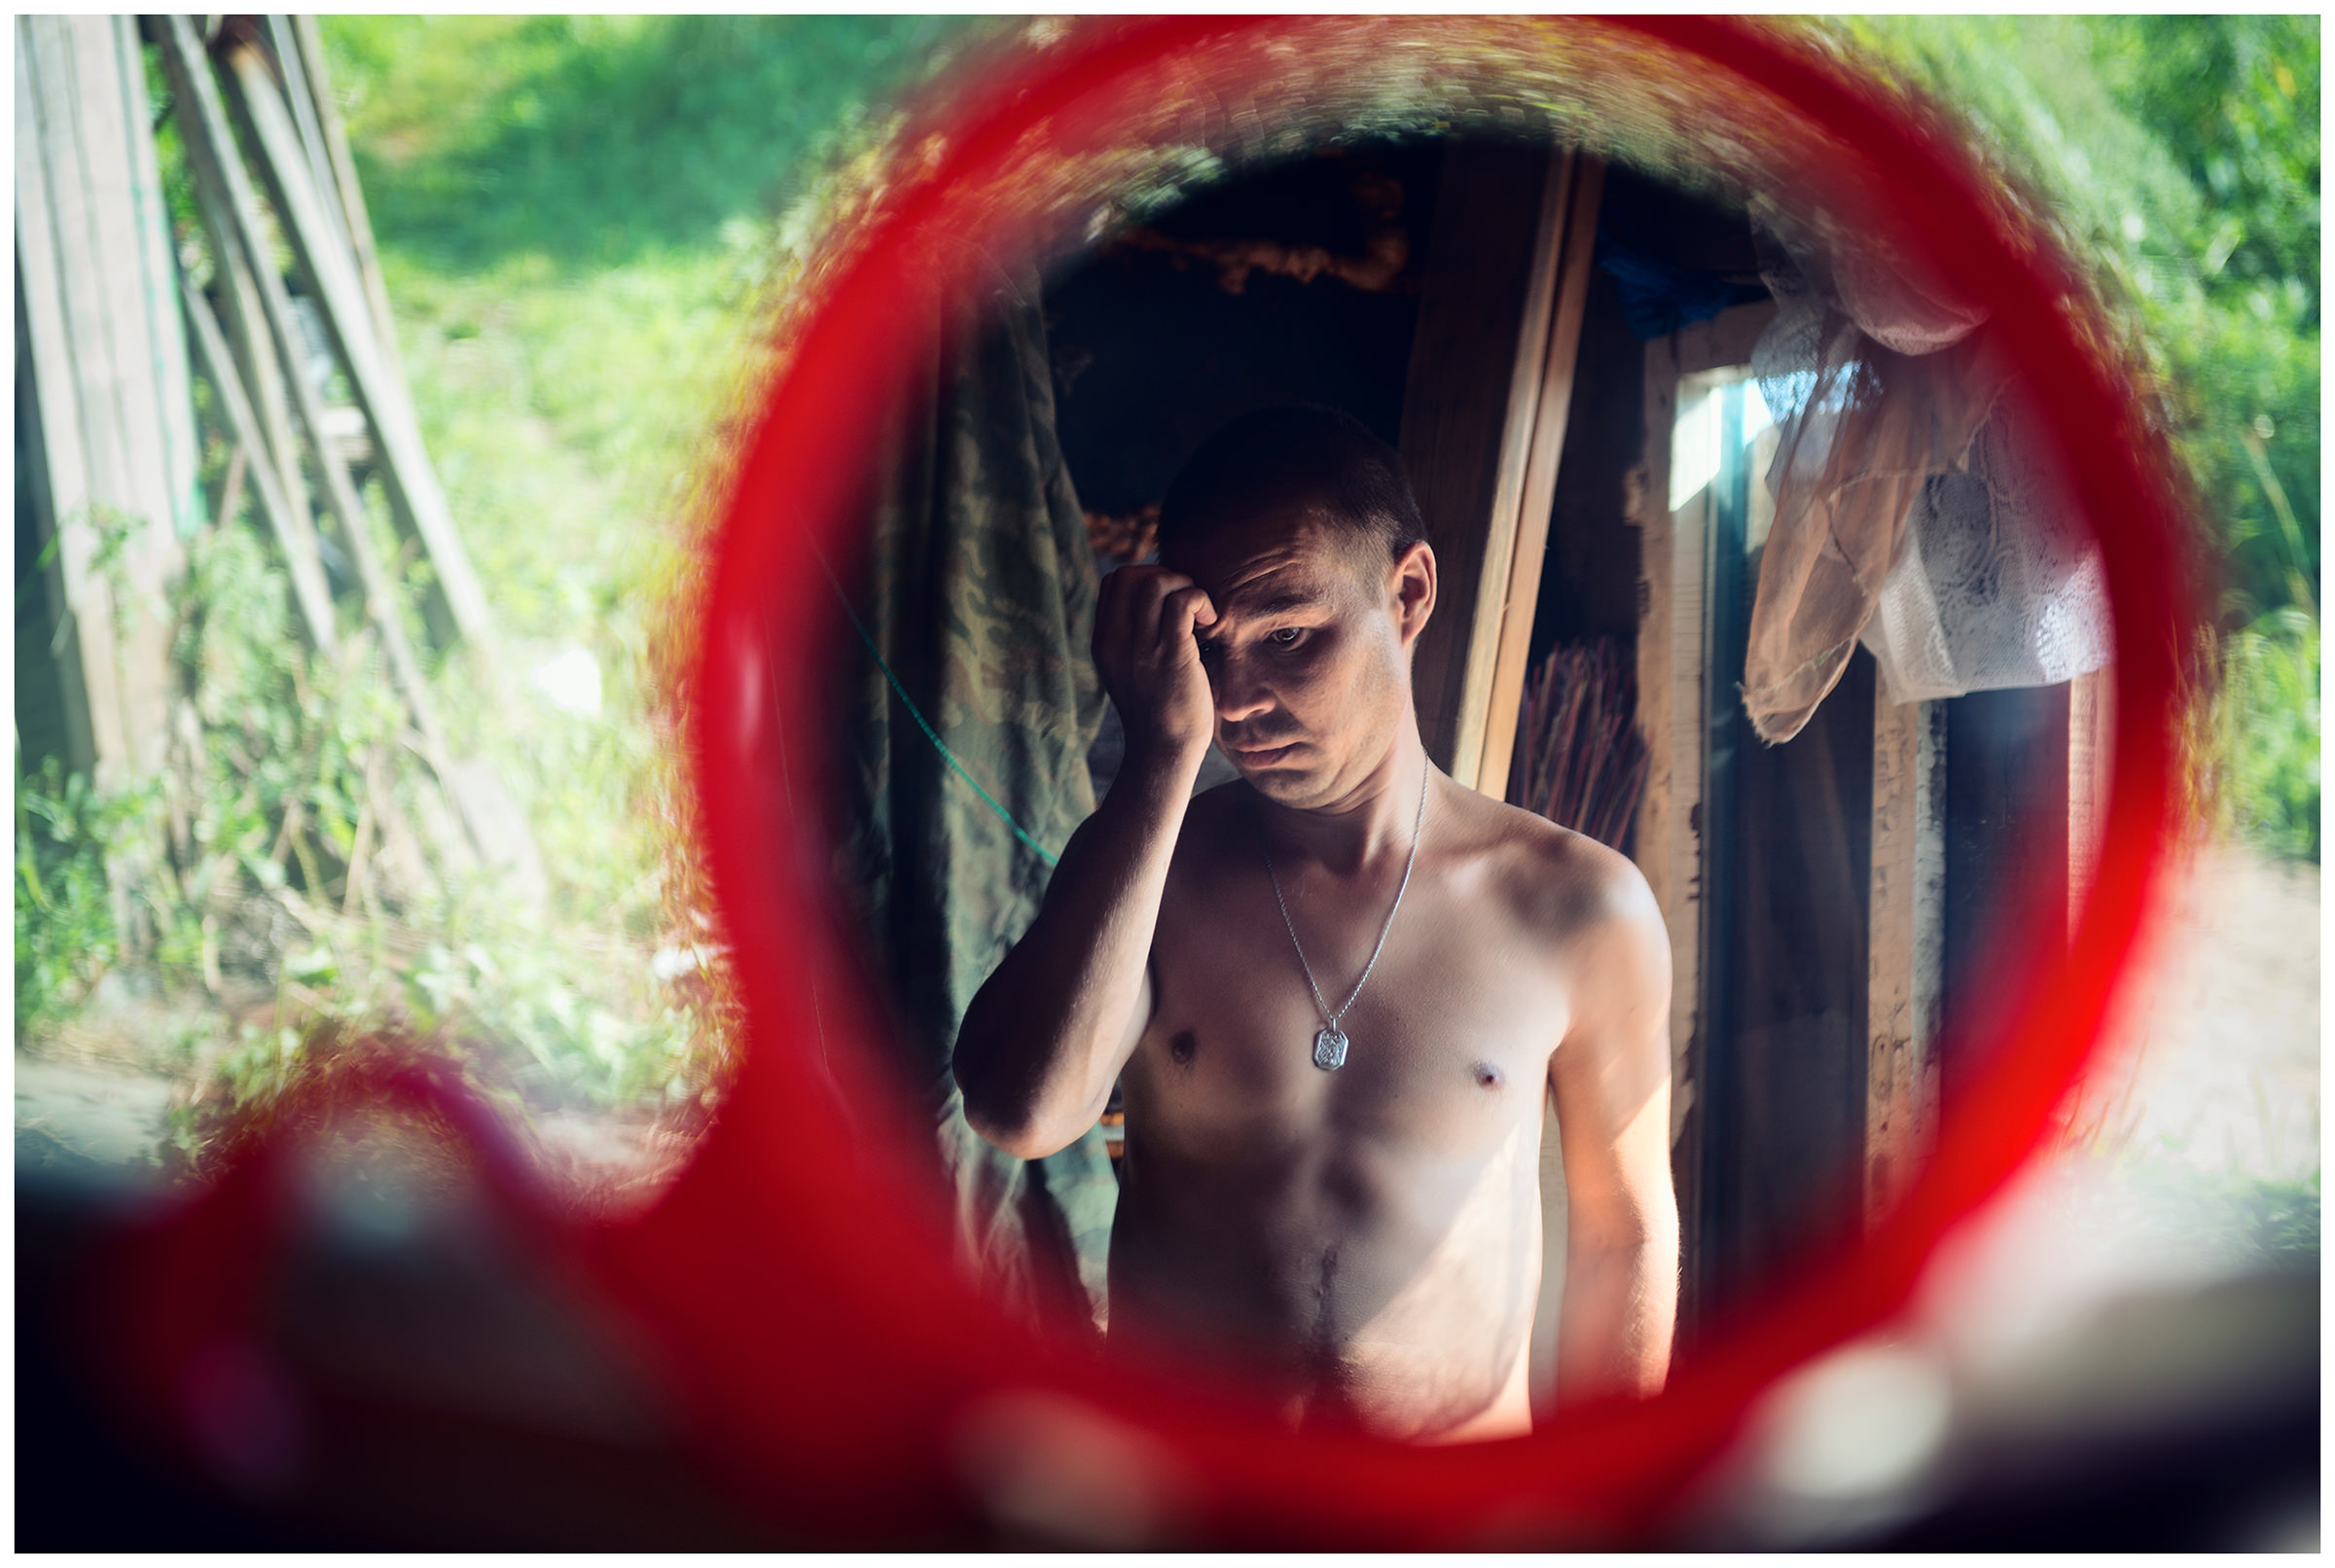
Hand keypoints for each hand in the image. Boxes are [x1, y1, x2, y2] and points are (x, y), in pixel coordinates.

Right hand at [1093, 565, 1216, 764]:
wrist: (1163, 753)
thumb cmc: (1159, 714)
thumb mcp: (1131, 673)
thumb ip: (1133, 641)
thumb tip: (1160, 608)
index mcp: (1104, 643)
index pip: (1113, 582)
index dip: (1145, 580)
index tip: (1168, 606)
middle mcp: (1116, 641)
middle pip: (1130, 575)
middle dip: (1164, 577)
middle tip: (1185, 607)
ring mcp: (1141, 648)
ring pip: (1156, 583)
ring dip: (1184, 588)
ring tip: (1198, 616)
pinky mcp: (1170, 655)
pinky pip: (1182, 601)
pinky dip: (1201, 602)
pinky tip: (1209, 625)